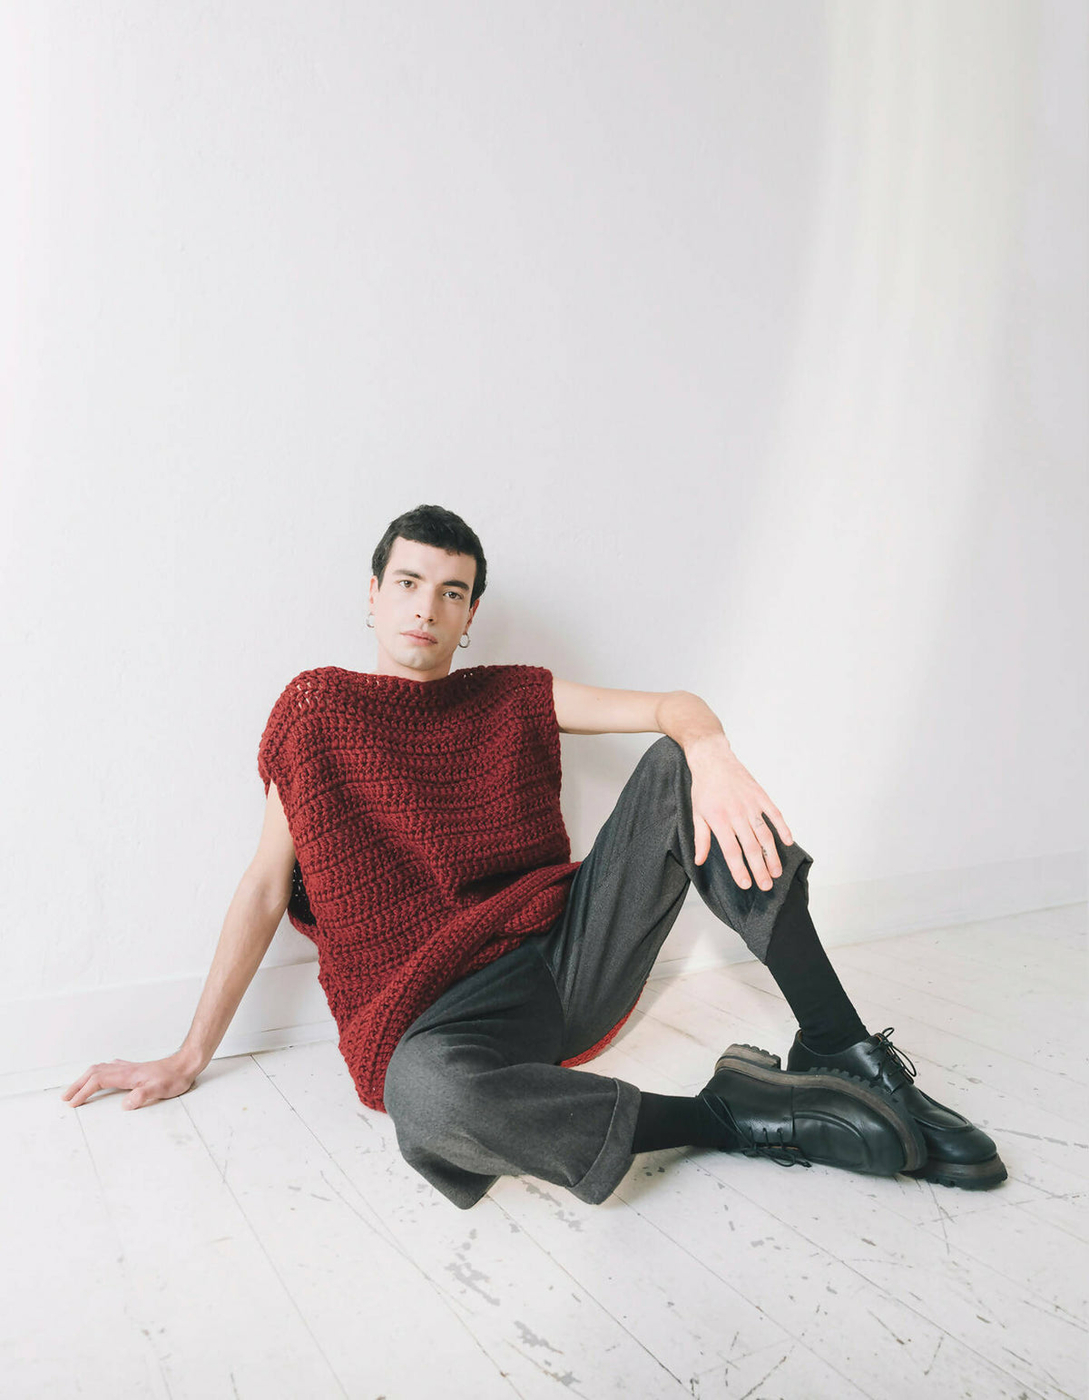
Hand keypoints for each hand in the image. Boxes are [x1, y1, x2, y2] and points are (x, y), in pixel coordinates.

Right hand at [60, 1051, 199, 1109]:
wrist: (185, 1064)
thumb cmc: (173, 1078)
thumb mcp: (159, 1090)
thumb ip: (142, 1096)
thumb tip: (125, 1104)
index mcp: (126, 1075)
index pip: (98, 1081)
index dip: (83, 1092)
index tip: (73, 1103)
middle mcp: (124, 1069)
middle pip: (93, 1073)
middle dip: (77, 1085)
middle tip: (65, 1097)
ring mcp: (129, 1068)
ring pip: (100, 1069)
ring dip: (85, 1078)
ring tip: (76, 1087)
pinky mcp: (134, 1069)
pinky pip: (110, 1068)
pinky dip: (99, 1072)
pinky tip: (102, 1072)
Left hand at [687, 737, 793, 890]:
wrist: (713, 759)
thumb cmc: (703, 788)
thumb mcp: (696, 813)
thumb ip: (700, 839)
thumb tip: (698, 861)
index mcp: (719, 820)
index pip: (731, 851)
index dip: (739, 870)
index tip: (747, 885)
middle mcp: (736, 814)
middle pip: (751, 847)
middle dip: (760, 869)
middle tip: (766, 886)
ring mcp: (751, 804)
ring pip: (765, 834)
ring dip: (772, 855)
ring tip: (777, 872)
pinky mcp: (760, 795)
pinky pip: (774, 814)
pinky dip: (783, 828)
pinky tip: (788, 842)